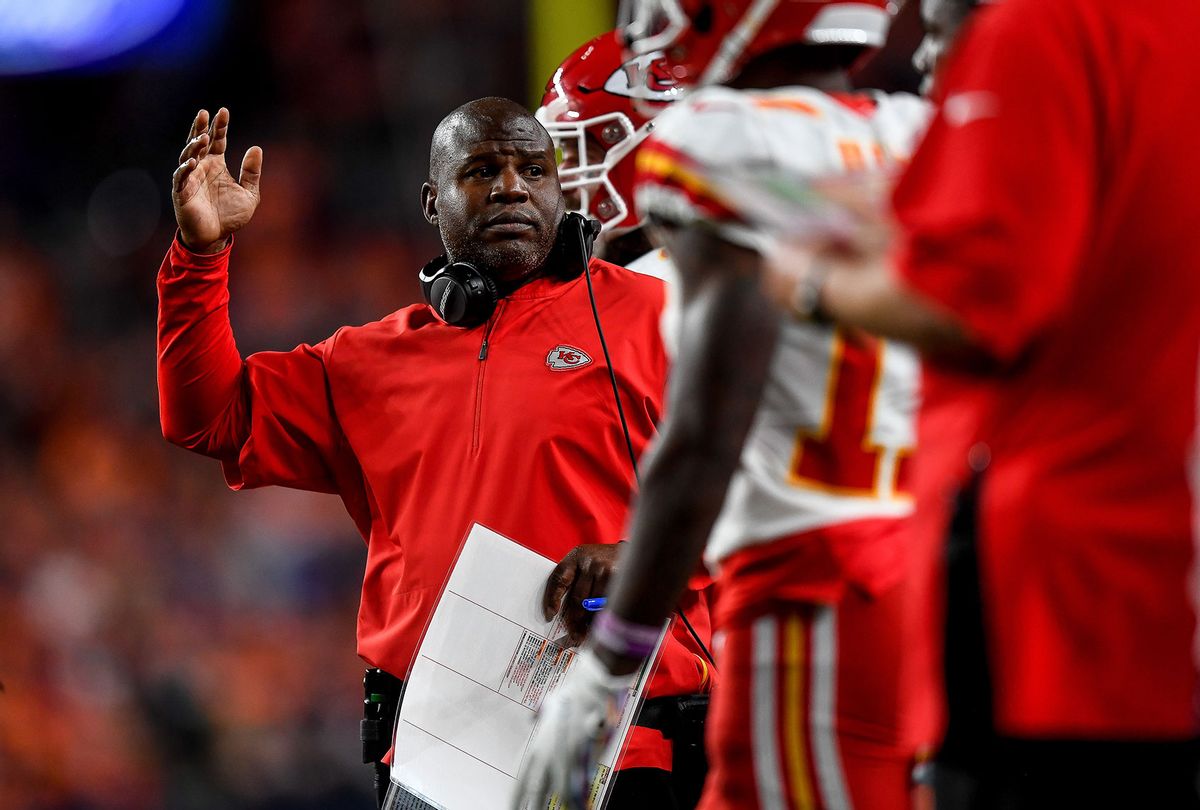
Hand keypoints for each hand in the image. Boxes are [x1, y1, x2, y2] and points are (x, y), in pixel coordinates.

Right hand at [172, 108, 262, 252]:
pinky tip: (192, 162)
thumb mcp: (249, 193)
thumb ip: (252, 172)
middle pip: (199, 142)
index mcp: (216, 165)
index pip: (217, 141)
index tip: (223, 111)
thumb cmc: (230, 216)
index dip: (219, 127)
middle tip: (204, 113)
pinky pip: (181, 178)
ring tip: (201, 137)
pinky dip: (185, 169)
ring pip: (188, 156)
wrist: (216, 237)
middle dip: (200, 128)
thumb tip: (256, 148)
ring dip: (194, 146)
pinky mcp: (182, 192)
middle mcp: (202, 168)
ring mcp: (190, 178)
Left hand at [512, 647, 633, 809]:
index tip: (512, 809)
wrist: (592, 687)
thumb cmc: (572, 693)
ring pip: (560, 795)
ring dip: (560, 806)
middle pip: (536, 792)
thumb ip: (539, 717)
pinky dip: (579, 802)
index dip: (517, 798)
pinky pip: (581, 787)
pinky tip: (580, 809)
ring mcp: (567, 759)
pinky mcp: (586, 759)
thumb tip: (532, 718)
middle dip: (532, 808)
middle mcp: (548, 756)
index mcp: (536, 746)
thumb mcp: (548, 704)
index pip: (521, 780)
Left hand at [542, 544, 620, 643]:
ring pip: (593, 606)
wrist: (633, 552)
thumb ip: (574, 580)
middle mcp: (590, 563)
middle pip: (577, 598)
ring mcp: (606, 571)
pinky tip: (600, 627)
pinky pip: (607, 606)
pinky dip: (602, 618)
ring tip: (585, 635)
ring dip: (589, 623)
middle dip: (574, 620)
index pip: (559, 579)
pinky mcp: (619, 580)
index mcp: (576, 556)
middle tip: (573, 635)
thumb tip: (563, 612)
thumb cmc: (604, 562)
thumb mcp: (586, 562)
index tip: (550, 614)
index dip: (553, 598)